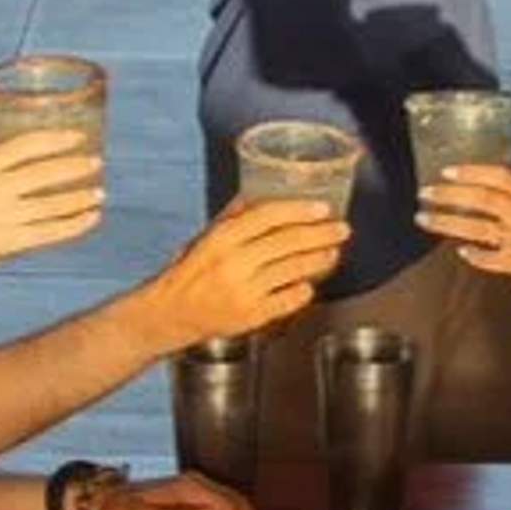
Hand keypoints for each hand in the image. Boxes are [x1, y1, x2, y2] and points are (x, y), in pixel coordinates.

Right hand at [0, 134, 107, 285]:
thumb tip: (41, 150)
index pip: (22, 147)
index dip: (54, 140)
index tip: (78, 137)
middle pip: (41, 175)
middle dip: (74, 167)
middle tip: (97, 162)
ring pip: (50, 206)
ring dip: (79, 198)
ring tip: (99, 192)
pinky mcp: (5, 244)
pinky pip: (48, 233)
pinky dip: (74, 225)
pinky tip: (91, 218)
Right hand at [159, 193, 347, 343]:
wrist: (169, 314)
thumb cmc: (187, 274)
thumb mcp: (205, 239)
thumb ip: (233, 218)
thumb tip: (259, 193)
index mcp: (221, 239)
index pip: (268, 216)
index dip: (299, 211)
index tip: (322, 209)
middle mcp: (234, 263)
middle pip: (287, 242)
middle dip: (320, 235)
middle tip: (341, 230)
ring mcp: (244, 291)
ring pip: (293, 270)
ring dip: (319, 260)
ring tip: (332, 253)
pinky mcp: (251, 316)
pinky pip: (288, 300)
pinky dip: (303, 291)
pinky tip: (310, 284)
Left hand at [417, 161, 510, 286]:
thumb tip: (487, 175)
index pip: (498, 175)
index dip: (470, 172)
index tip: (445, 172)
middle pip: (482, 199)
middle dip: (449, 196)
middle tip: (424, 194)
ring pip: (477, 229)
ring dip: (446, 223)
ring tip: (423, 219)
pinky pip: (489, 259)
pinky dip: (474, 255)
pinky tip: (461, 252)